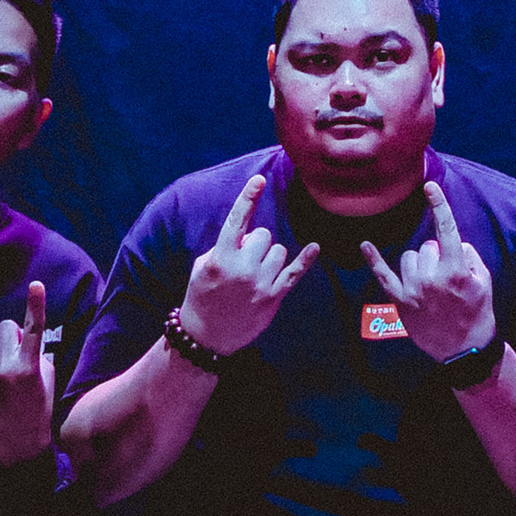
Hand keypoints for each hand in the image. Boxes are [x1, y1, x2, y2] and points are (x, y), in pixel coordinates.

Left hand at [0, 280, 55, 465]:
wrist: (20, 443)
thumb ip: (37, 353)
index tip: (36, 284)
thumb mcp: (47, 379)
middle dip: (10, 332)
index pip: (34, 329)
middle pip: (4, 327)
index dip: (36, 305)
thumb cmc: (39, 408)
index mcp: (28, 367)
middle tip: (15, 351)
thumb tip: (22, 338)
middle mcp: (4, 368)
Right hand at [179, 175, 317, 357]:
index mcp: (221, 258)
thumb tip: (249, 235)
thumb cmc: (201, 296)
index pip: (237, 220)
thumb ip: (224, 246)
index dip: (248, 197)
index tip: (258, 179)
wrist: (205, 336)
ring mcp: (260, 284)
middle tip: (243, 260)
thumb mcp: (201, 266)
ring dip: (269, 256)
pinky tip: (314, 248)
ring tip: (254, 273)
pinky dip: (305, 260)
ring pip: (279, 251)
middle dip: (256, 242)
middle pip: (264, 235)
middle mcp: (243, 269)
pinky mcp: (273, 298)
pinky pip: (294, 273)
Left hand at [363, 182, 494, 364]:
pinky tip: (365, 245)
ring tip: (431, 283)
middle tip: (447, 275)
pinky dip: (374, 260)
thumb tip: (451, 242)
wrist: (465, 349)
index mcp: (455, 270)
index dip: (438, 205)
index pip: (445, 229)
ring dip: (420, 263)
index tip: (429, 186)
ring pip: (410, 257)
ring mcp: (413, 291)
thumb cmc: (478, 312)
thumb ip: (468, 255)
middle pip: (427, 246)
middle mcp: (431, 278)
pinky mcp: (400, 302)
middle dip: (437, 254)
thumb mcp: (484, 280)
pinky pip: (384, 275)